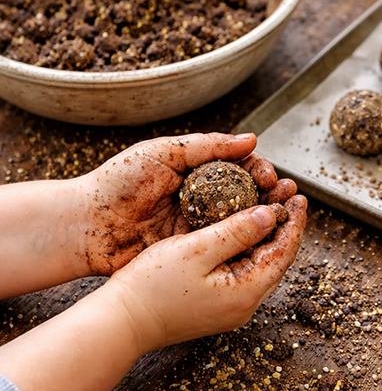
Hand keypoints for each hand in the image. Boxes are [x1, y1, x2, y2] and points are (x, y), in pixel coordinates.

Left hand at [71, 132, 296, 276]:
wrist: (85, 224)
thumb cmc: (118, 182)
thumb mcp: (164, 153)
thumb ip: (209, 145)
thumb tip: (251, 139)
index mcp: (194, 172)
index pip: (238, 168)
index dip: (259, 170)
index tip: (271, 175)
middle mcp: (199, 198)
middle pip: (245, 195)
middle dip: (270, 193)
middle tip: (287, 194)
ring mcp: (195, 226)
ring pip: (239, 221)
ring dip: (264, 216)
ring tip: (283, 213)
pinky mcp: (189, 250)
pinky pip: (222, 245)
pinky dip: (244, 241)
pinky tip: (261, 238)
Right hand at [108, 193, 307, 351]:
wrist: (121, 322)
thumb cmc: (152, 286)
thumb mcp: (197, 249)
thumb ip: (236, 231)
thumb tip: (270, 214)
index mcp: (246, 293)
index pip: (284, 252)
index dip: (293, 221)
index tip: (298, 196)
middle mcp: (244, 305)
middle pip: (277, 259)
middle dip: (284, 225)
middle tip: (287, 194)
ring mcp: (231, 308)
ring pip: (261, 264)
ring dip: (267, 234)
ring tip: (269, 203)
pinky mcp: (216, 304)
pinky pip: (243, 271)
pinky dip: (248, 246)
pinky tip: (242, 227)